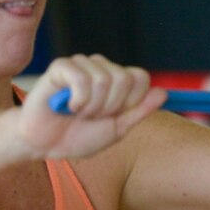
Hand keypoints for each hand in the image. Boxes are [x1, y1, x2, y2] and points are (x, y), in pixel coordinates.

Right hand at [16, 55, 165, 158]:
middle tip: (91, 117)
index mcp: (116, 80)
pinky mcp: (61, 67)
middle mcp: (100, 68)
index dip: (130, 102)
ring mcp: (81, 65)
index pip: (140, 77)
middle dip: (109, 108)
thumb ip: (139, 111)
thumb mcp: (116, 130)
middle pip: (124, 79)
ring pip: (104, 80)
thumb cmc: (79, 136)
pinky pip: (81, 79)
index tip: (113, 116)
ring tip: (77, 113)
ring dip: (91, 107)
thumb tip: (164, 93)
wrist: (45, 144)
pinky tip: (67, 107)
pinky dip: (78, 101)